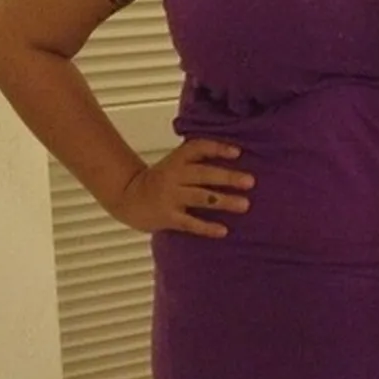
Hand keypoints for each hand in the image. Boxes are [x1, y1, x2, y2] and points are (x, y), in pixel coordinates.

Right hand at [110, 139, 254, 237]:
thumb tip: (235, 156)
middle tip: (250, 181)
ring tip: (244, 204)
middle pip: (203, 174)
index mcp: (177, 159)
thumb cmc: (160, 180)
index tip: (237, 152)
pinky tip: (223, 230)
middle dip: (227, 177)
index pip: (198, 148)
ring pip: (200, 197)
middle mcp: (174, 176)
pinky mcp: (168, 217)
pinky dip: (207, 227)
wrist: (128, 197)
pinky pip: (190, 223)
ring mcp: (170, 197)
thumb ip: (198, 160)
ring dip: (224, 200)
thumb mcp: (175, 163)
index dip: (218, 148)